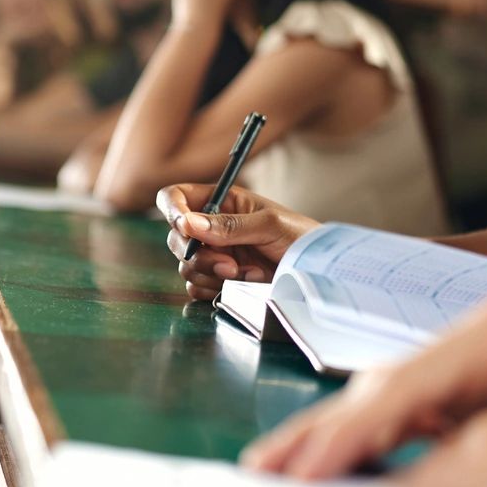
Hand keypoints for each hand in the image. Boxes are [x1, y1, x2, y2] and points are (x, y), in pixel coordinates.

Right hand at [159, 181, 318, 289]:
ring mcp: (213, 254)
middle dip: (198, 254)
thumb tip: (188, 223)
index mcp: (220, 203)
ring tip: (244, 273)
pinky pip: (195, 287)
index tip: (184, 226)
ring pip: (185, 265)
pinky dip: (213, 289)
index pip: (177, 197)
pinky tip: (241, 284)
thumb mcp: (268, 224)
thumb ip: (229, 225)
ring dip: (210, 273)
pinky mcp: (217, 279)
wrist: (314, 269)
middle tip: (230, 265)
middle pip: (176, 237)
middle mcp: (211, 228)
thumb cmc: (299, 236)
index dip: (172, 209)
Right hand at [241, 301, 486, 478]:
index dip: (338, 441)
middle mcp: (472, 346)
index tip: (292, 479)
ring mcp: (467, 373)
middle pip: (371, 398)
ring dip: (327, 453)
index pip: (393, 392)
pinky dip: (363, 458)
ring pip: (378, 413)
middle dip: (313, 445)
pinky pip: (402, 428)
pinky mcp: (471, 402)